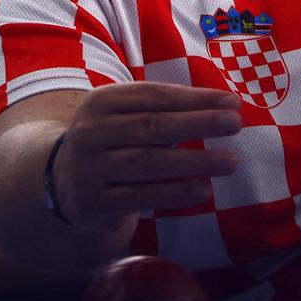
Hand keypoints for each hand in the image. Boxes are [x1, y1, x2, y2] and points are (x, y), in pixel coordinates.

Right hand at [50, 82, 242, 248]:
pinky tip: (203, 190)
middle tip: (236, 124)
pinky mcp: (94, 203)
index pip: (155, 97)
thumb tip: (225, 108)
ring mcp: (90, 169)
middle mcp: (92, 132)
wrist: (64, 183)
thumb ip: (165, 111)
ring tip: (230, 161)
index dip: (196, 99)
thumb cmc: (113, 142)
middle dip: (198, 123)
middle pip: (153, 126)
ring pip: (148, 162)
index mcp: (103, 102)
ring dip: (194, 161)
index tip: (233, 102)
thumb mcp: (128, 118)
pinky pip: (140, 196)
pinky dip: (174, 193)